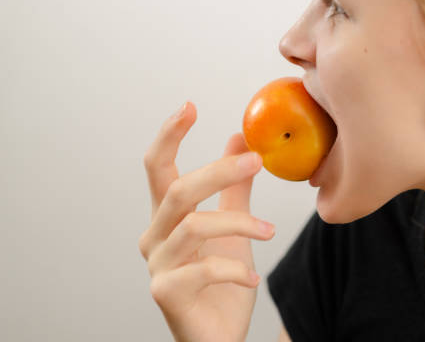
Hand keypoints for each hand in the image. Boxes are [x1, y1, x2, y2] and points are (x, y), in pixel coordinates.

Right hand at [138, 102, 274, 341]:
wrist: (221, 334)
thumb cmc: (223, 280)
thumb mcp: (233, 227)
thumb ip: (233, 188)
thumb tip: (240, 140)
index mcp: (167, 217)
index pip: (157, 167)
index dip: (169, 135)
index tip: (189, 106)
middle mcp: (155, 238)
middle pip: (177, 190)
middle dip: (218, 171)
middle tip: (256, 160)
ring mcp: (158, 266)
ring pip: (194, 225)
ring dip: (239, 223)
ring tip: (270, 232)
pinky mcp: (167, 294)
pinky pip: (203, 269)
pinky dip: (235, 268)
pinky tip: (252, 277)